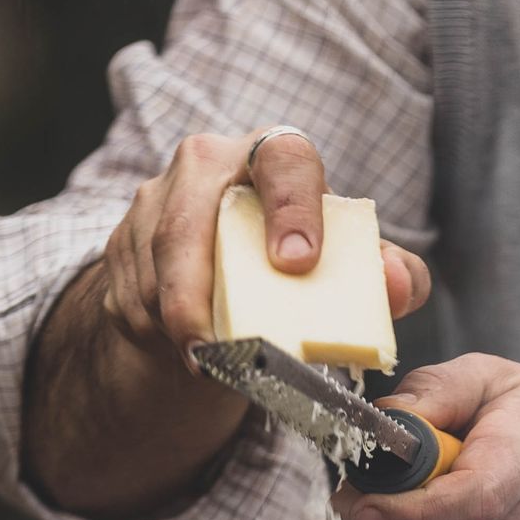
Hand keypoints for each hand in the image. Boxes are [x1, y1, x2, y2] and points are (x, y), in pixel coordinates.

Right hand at [24, 127, 429, 519]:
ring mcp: (154, 202)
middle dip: (195, 294)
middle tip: (218, 349)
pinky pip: (130, 298)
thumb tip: (398, 287)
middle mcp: (205, 165)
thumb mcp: (351, 262)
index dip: (292, 208)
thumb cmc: (303, 253)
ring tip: (213, 365)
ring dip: (178, 326)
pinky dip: (159, 336)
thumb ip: (392, 273)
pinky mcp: (121, 245)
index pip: (284, 159)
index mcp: (272, 154)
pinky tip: (190, 355)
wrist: (231, 263)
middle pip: (186, 225)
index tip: (297, 262)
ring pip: (154, 272)